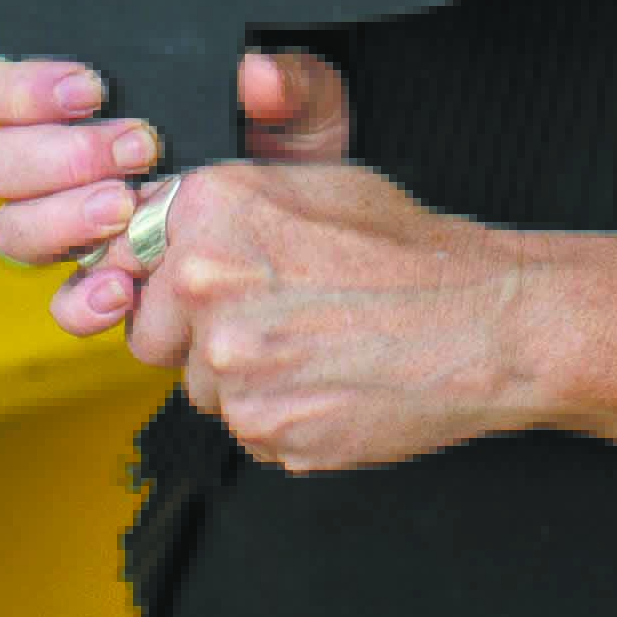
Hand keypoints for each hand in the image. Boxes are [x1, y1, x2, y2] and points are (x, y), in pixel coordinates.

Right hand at [0, 47, 350, 331]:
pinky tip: (125, 289)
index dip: (25, 89)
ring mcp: (75, 234)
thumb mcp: (305, 107)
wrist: (318, 239)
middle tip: (136, 150)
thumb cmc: (295, 156)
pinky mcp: (102, 290)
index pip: (0, 91)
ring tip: (128, 212)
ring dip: (65, 220)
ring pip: (16, 230)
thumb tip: (258, 75)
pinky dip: (85, 298)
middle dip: (62, 155)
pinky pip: (62, 304)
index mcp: (88, 109)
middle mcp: (65, 170)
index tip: (92, 90)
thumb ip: (288, 81)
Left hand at [130, 158, 539, 472]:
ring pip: (203, 388)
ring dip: (244, 379)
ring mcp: (232, 366)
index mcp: (213, 212)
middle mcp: (207, 285)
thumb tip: (172, 234)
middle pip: (154, 332)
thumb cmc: (413, 254)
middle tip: (271, 321)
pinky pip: (247, 431)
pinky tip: (330, 383)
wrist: (482, 324)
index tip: (199, 290)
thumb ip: (229, 208)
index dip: (168, 277)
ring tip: (316, 349)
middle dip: (197, 334)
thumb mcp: (317, 185)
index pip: (133, 257)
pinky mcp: (262, 430)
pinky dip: (281, 417)